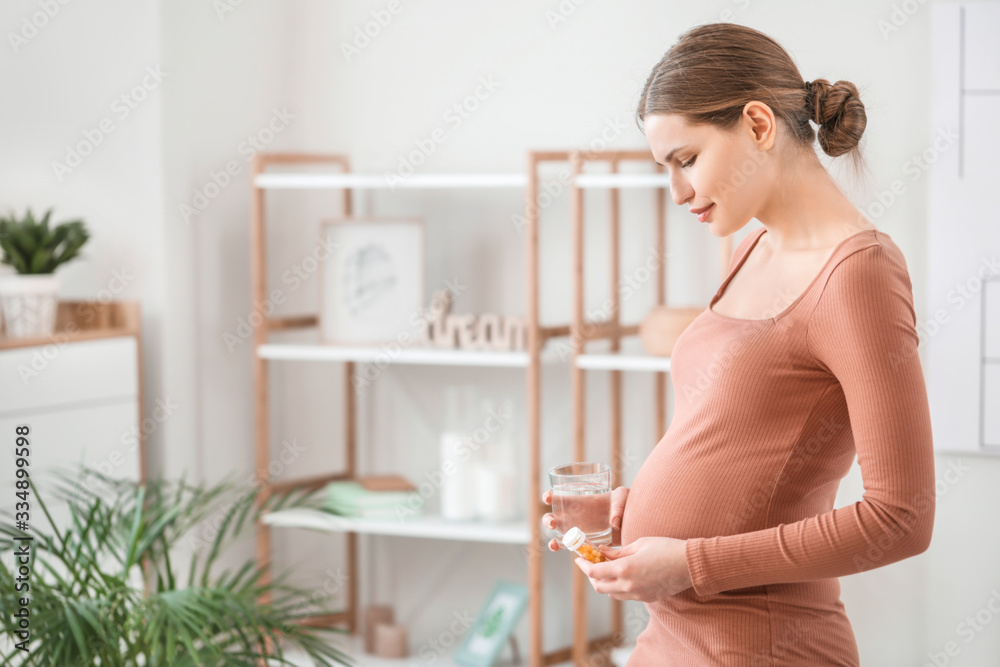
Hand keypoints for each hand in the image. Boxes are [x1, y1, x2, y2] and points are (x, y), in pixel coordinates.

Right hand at [541, 486, 629, 551]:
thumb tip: (614, 522)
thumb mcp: (623, 497)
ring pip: (558, 534)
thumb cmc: (625, 503)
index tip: (548, 498)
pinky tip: (557, 548)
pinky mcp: (583, 543)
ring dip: (552, 537)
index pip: (560, 496)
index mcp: (579, 500)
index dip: (550, 496)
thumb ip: (619, 504)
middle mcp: (574, 515)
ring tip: (554, 542)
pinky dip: (560, 547)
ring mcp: (577, 530)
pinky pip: (568, 546)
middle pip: (554, 516)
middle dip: (548, 520)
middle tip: (553, 523)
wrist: (632, 521)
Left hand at [575, 536, 692, 601]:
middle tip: (590, 563)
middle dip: (591, 575)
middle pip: (599, 586)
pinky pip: (625, 596)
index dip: (583, 565)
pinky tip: (622, 576)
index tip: (579, 558)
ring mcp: (638, 595)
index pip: (594, 572)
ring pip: (611, 594)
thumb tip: (601, 552)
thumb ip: (618, 551)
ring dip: (604, 583)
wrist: (691, 565)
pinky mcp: (646, 599)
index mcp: (625, 569)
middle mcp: (629, 585)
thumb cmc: (666, 548)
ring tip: (606, 569)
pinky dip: (618, 587)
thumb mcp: (639, 544)